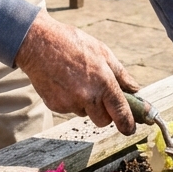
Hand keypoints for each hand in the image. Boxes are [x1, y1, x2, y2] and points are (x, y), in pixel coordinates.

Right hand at [15, 12, 139, 134]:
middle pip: (103, 121)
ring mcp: (70, 103)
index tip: (129, 128)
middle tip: (100, 96)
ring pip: (85, 113)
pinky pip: (69, 109)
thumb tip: (135, 89)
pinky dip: (69, 99)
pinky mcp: (55, 106)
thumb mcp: (102, 51)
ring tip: (76, 79)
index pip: (120, 113)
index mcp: (103, 83)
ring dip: (85, 103)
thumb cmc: (72, 43)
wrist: (37, 43)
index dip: (127, 124)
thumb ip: (121, 74)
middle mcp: (87, 97)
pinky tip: (64, 81)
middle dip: (105, 113)